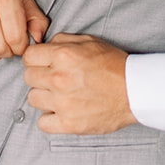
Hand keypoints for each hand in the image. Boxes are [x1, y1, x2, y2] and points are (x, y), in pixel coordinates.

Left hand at [22, 33, 136, 134]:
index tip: (42, 63)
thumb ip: (62, 41)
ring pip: (32, 99)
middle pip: (28, 77)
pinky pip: (42, 123)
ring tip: (59, 94)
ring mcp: (63, 103)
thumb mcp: (89, 41)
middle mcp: (59, 79)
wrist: (136, 90)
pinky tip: (60, 111)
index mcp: (63, 56)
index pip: (28, 56)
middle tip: (54, 78)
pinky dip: (49, 118)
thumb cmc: (114, 66)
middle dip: (39, 76)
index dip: (35, 59)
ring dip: (44, 96)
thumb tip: (44, 46)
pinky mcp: (69, 124)